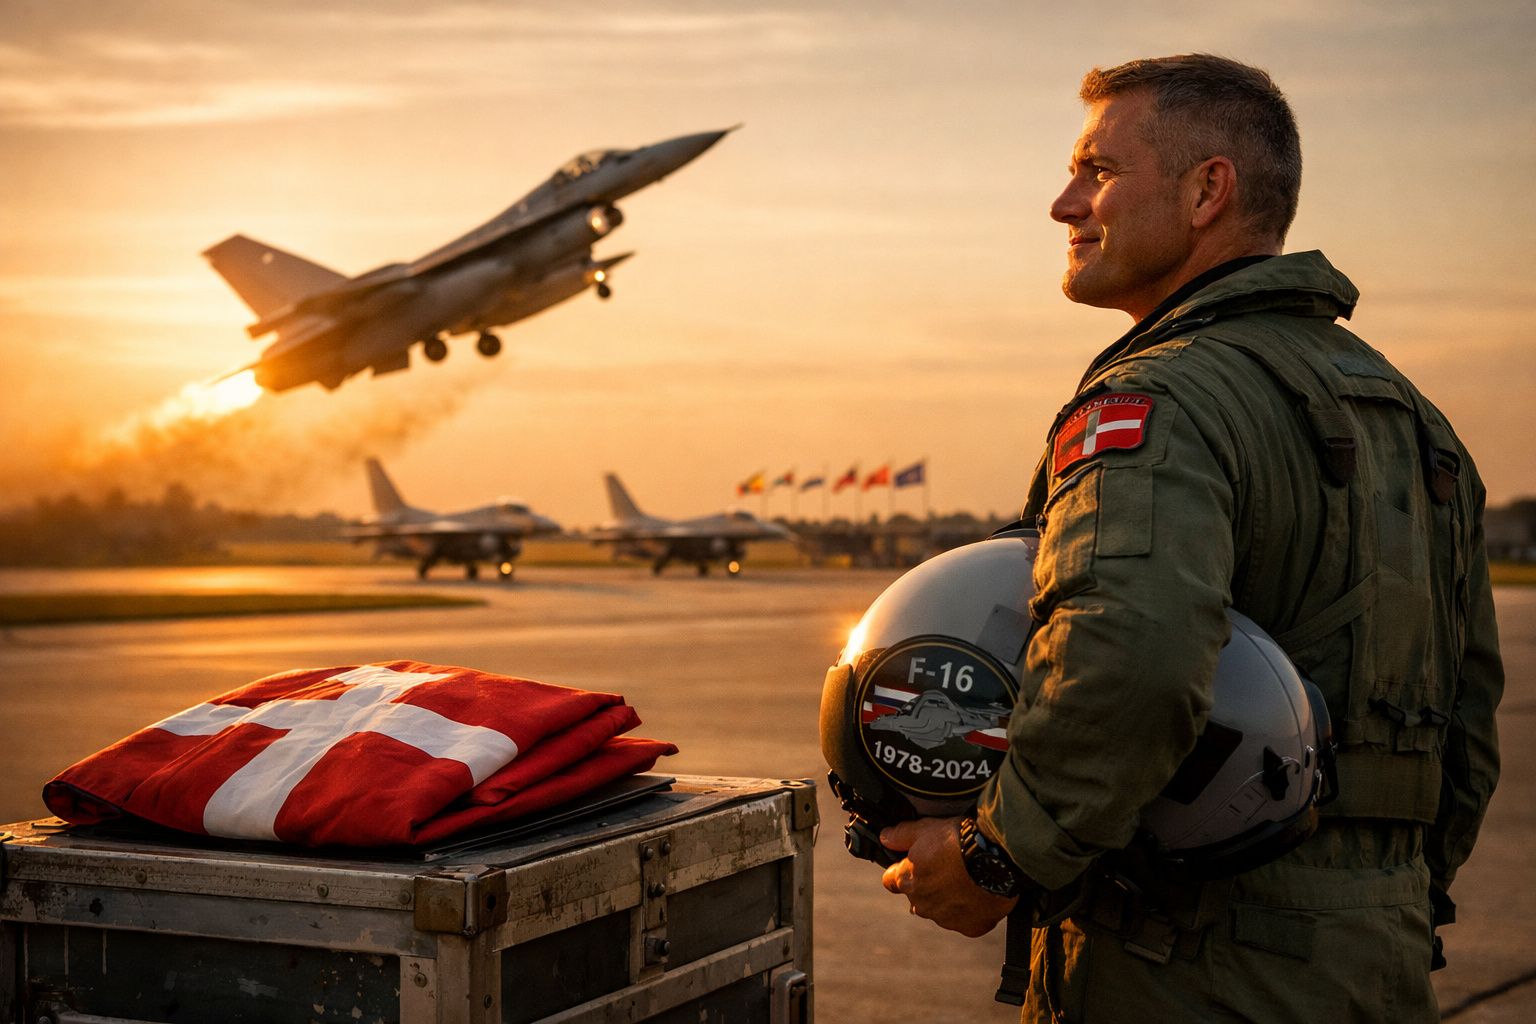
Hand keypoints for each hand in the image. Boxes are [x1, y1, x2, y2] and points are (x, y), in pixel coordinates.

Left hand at [880, 816, 1016, 936]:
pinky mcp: (970, 927)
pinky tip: (980, 893)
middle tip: (947, 867)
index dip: (902, 869)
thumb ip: (901, 835)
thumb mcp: (926, 828)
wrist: (995, 858)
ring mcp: (947, 919)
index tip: (915, 862)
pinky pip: (966, 921)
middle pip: (918, 897)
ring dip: (948, 899)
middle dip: (928, 885)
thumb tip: (885, 837)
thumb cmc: (958, 841)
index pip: (891, 881)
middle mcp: (923, 905)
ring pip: (941, 910)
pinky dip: (970, 910)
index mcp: (908, 881)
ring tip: (967, 879)